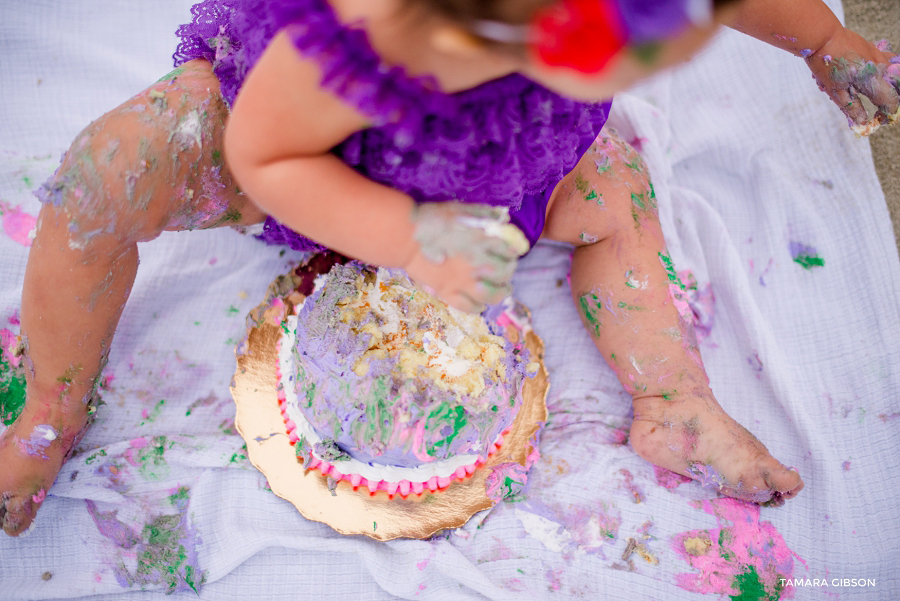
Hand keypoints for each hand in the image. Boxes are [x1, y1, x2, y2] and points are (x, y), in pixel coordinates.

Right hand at [404, 202, 528, 312]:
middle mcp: (477, 263)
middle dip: (509, 271)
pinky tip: (480, 304)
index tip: (513, 251)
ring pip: (492, 294)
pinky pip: (469, 307)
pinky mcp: (448, 292)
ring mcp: (463, 281)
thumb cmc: (434, 219)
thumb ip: (485, 214)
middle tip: (506, 269)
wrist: (406, 236)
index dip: (515, 251)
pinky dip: (478, 307)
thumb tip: (503, 219)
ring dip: (501, 292)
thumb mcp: (463, 210)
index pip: (511, 250)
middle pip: (505, 272)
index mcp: (483, 241)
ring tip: (503, 290)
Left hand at [806, 28, 899, 132]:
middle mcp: (880, 66)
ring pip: (896, 70)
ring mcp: (878, 55)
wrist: (822, 37)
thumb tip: (862, 123)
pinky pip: (887, 59)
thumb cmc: (826, 64)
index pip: (890, 100)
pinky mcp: (872, 47)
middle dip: (892, 99)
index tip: (880, 119)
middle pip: (897, 86)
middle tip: (880, 108)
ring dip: (891, 84)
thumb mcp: (836, 91)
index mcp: (872, 80)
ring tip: (880, 92)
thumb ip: (851, 107)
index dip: (887, 113)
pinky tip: (876, 74)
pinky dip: (886, 69)